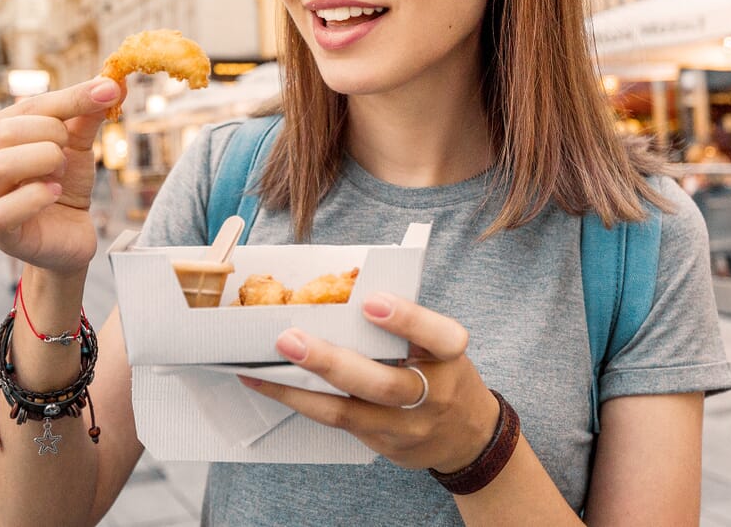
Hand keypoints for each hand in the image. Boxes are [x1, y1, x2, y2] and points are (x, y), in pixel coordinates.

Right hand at [0, 76, 123, 275]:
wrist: (70, 235)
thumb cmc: (63, 185)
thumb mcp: (76, 145)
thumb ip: (87, 114)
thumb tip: (115, 82)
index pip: (25, 108)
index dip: (69, 98)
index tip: (108, 90)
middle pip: (5, 132)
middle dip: (50, 134)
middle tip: (69, 149)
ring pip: (1, 165)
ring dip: (44, 162)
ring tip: (60, 172)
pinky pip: (4, 209)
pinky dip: (37, 196)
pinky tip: (55, 193)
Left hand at [240, 293, 500, 472]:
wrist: (466, 436)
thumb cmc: (442, 371)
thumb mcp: (439, 345)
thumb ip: (405, 324)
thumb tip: (344, 287)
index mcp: (450, 357)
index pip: (439, 337)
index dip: (407, 321)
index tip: (370, 302)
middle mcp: (432, 395)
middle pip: (382, 384)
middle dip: (331, 362)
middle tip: (290, 338)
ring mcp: (406, 426)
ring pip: (349, 412)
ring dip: (300, 388)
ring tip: (263, 365)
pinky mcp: (381, 444)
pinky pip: (336, 422)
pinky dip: (299, 401)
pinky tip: (268, 384)